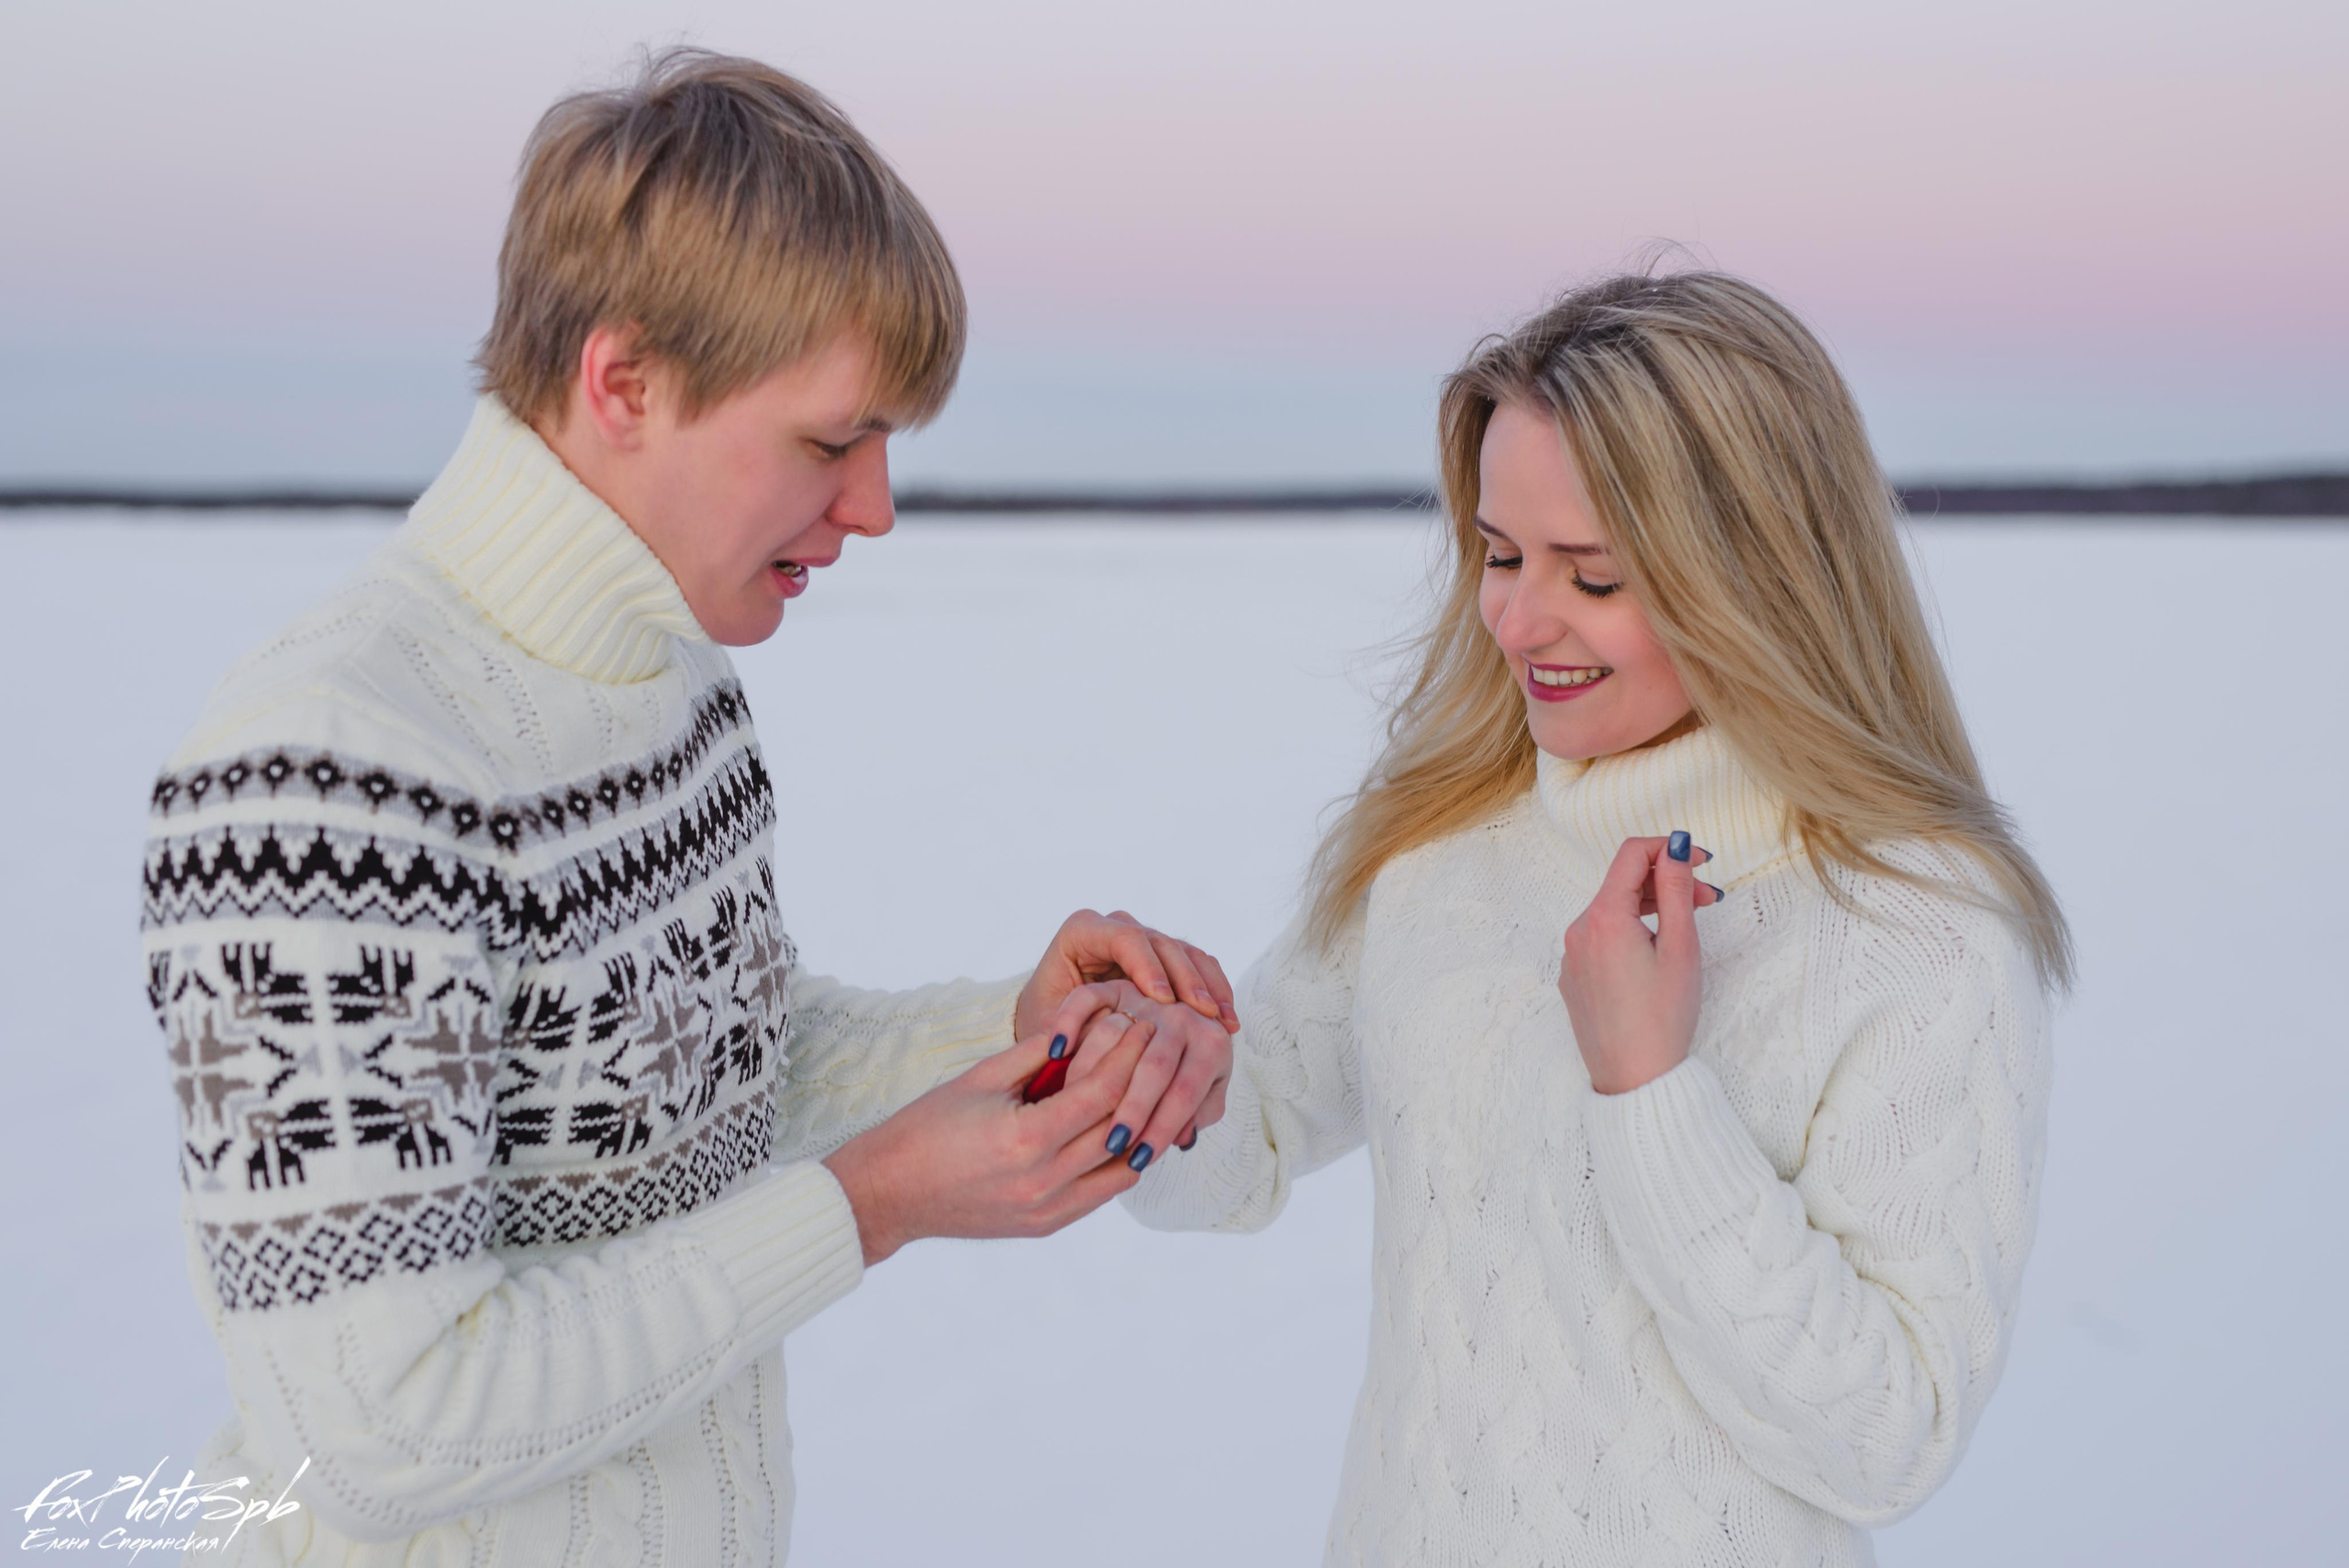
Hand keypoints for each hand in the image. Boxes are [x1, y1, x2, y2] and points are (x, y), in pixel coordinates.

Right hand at [822, 1006, 1160, 1266]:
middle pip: (1120, 1126)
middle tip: (1156, 1050)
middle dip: (1143, 1082)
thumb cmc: (927, 1127)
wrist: (890, 1193)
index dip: (1127, 1053)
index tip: (1141, 1025)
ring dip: (1140, 1127)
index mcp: (1026, 1139)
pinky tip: (1121, 1129)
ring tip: (1149, 1089)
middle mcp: (1044, 1181)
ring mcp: (1048, 1210)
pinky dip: (1118, 1159)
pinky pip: (1102, 1192)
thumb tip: (1088, 1018)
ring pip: (1123, 1165)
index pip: (1101, 1090)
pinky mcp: (1047, 1225)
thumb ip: (1037, 1051)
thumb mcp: (981, 1078)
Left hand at [1014, 908, 1239, 1041]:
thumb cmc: (1043, 1023)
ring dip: (1208, 987)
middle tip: (1204, 1013)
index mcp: (1082, 932)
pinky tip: (1227, 1022)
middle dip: (1185, 978)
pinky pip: (1197, 967)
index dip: (1147, 967)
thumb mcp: (1047, 1023)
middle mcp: (1116, 927)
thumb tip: (1106, 1038)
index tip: (1163, 1000)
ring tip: (1224, 1022)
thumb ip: (1073, 1025)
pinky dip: (1214, 992)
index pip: (1123, 937)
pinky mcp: (1165, 960)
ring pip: (1185, 952)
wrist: (1051, 1021)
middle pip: (1160, 942)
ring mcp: (1144, 940)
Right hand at [1042, 979, 1232, 1164]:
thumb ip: (1199, 1114)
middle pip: (1153, 1067)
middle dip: (1132, 1110)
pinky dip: (1069, 1022)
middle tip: (1110, 1144)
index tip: (1139, 1160)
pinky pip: (1087, 999)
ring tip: (1079, 1114)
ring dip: (1094, 1075)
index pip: (1186, 1093)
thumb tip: (1182, 1138)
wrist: (1188, 1009)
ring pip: (1117, 1036)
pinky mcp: (1116, 986)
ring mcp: (1147, 998)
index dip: (1162, 1129)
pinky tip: (1056, 1053)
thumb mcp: (1211, 1091)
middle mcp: (1183, 1015)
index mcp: (1213, 1043)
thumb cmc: (1199, 1066)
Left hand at [1559, 832, 1723, 1095]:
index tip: (1702, 861)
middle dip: (1666, 882)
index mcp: (1603, 917)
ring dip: (1651, 907)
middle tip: (1709, 898)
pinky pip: (1602, 939)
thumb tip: (1674, 846)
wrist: (1635, 1079)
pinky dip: (1631, 934)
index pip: (1631, 854)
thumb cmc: (1663, 1018)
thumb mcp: (1680, 947)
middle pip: (1623, 883)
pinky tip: (1657, 955)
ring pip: (1613, 912)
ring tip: (1689, 925)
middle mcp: (1578, 930)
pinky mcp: (1575, 977)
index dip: (1669, 848)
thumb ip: (1676, 890)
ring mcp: (1572, 955)